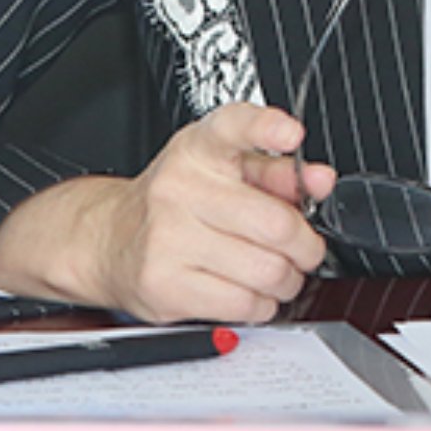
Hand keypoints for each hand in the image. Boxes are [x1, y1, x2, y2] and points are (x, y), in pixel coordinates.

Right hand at [0, 100, 333, 321]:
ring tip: (275, 273)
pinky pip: (243, 304)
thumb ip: (277, 171)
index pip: (233, 126)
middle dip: (306, 246)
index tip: (291, 135)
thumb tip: (320, 180)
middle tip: (304, 250)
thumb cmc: (178, 201)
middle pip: (275, 223)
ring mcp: (168, 238)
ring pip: (266, 270)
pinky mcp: (164, 285)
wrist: (110, 238)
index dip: (266, 128)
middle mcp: (180, 187)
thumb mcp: (223, 170)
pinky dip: (260, 305)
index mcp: (199, 149)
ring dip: (286, 280)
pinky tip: (249, 291)